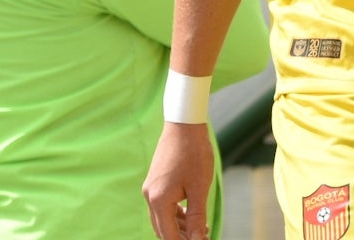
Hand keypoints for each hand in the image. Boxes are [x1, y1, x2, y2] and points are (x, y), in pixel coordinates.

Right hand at [143, 121, 214, 239]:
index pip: (168, 235)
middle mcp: (150, 196)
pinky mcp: (156, 182)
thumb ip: (197, 216)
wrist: (184, 125)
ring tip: (201, 230)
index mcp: (159, 200)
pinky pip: (164, 206)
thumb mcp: (199, 187)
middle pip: (162, 228)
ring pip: (163, 218)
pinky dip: (177, 214)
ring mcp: (151, 189)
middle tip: (203, 238)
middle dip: (181, 237)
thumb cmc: (194, 153)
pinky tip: (191, 215)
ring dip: (179, 226)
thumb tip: (197, 239)